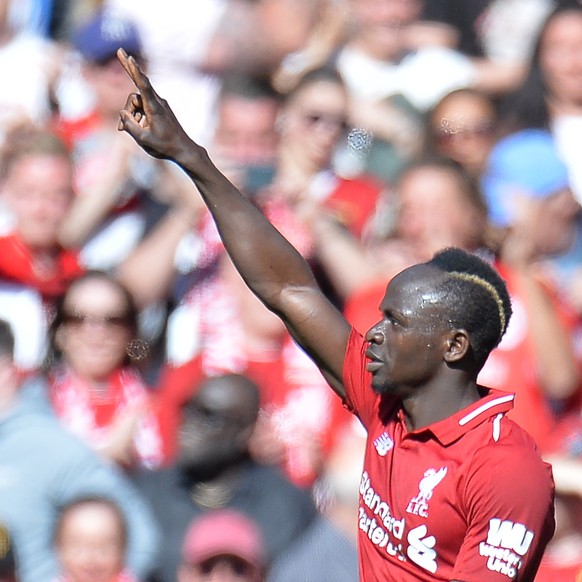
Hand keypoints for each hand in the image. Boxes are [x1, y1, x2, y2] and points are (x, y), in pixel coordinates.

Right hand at [117, 48, 193, 162]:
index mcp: (154, 108)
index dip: (134, 71)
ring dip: (132, 116)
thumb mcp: (143, 139)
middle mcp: (158, 102)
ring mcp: (159, 105)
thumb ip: (129, 125)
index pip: (143, 85)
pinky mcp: (159, 109)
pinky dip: (138, 117)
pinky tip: (140, 129)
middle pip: (134, 96)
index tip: (130, 58)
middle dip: (127, 101)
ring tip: (133, 132)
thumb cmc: (164, 146)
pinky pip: (143, 108)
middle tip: (119, 51)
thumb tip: (122, 112)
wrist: (184, 150)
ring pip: (137, 103)